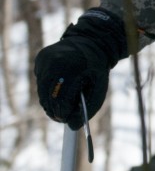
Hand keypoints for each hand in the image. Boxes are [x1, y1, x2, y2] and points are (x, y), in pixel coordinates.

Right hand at [34, 8, 127, 128]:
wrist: (90, 43)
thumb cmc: (96, 69)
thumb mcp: (98, 89)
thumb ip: (88, 109)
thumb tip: (72, 126)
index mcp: (72, 69)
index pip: (60, 100)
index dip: (62, 114)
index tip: (66, 120)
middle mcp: (55, 62)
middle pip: (47, 96)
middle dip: (53, 110)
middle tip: (61, 117)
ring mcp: (45, 59)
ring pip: (41, 90)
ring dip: (49, 101)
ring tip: (60, 105)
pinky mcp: (40, 59)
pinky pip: (40, 80)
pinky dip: (47, 88)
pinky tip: (59, 85)